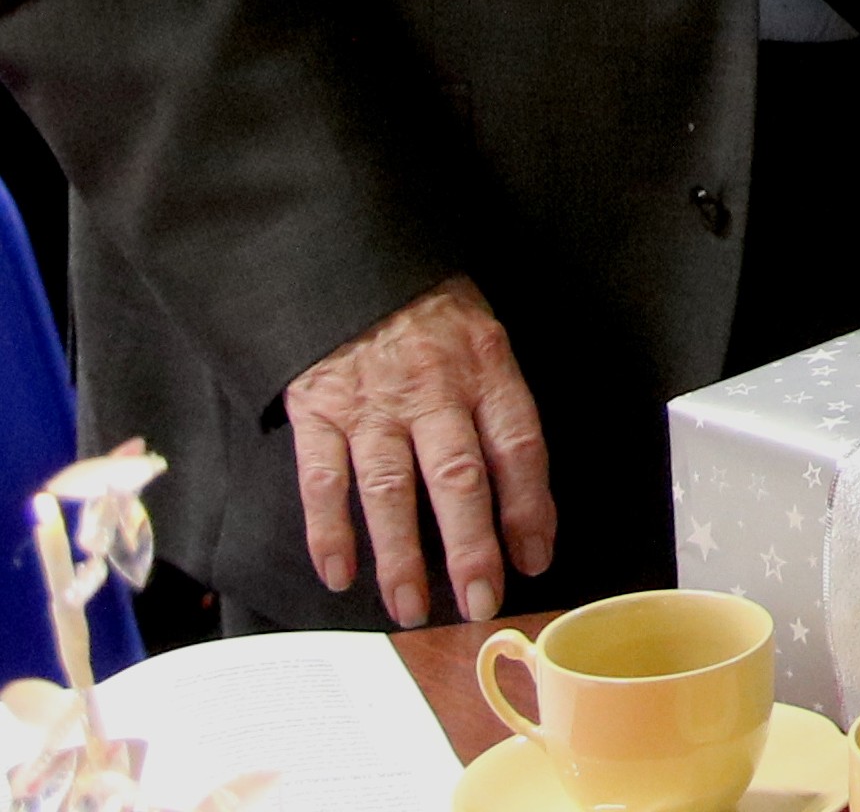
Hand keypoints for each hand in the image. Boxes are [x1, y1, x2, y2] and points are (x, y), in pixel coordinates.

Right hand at [282, 277, 556, 624]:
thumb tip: (520, 487)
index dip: (529, 506)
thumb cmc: (430, 306)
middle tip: (481, 601)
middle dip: (471, 547)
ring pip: (389, 490)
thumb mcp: (484, 334)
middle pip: (458, 478)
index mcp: (485, 366)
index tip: (535, 556)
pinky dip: (328, 531)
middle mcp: (432, 389)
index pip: (518, 446)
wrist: (352, 260)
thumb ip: (497, 401)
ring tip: (410, 607)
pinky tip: (339, 573)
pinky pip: (321, 479)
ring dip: (400, 556)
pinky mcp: (317, 410)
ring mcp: (371, 403)